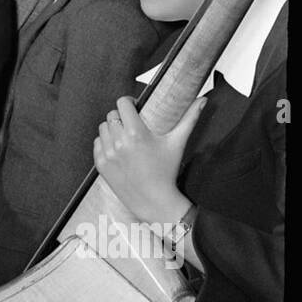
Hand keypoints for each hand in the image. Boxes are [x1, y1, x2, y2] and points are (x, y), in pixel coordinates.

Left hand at [93, 95, 205, 223]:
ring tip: (125, 137)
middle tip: (131, 123)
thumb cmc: (166, 171)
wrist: (154, 201)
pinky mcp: (101, 164)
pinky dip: (105, 144)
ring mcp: (108, 154)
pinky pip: (97, 144)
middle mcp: (119, 142)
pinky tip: (118, 149)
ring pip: (103, 128)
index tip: (134, 106)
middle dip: (121, 117)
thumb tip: (203, 99)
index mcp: (136, 133)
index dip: (128, 102)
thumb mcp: (177, 143)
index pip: (122, 104)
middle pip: (112, 115)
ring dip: (112, 129)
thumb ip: (190, 118)